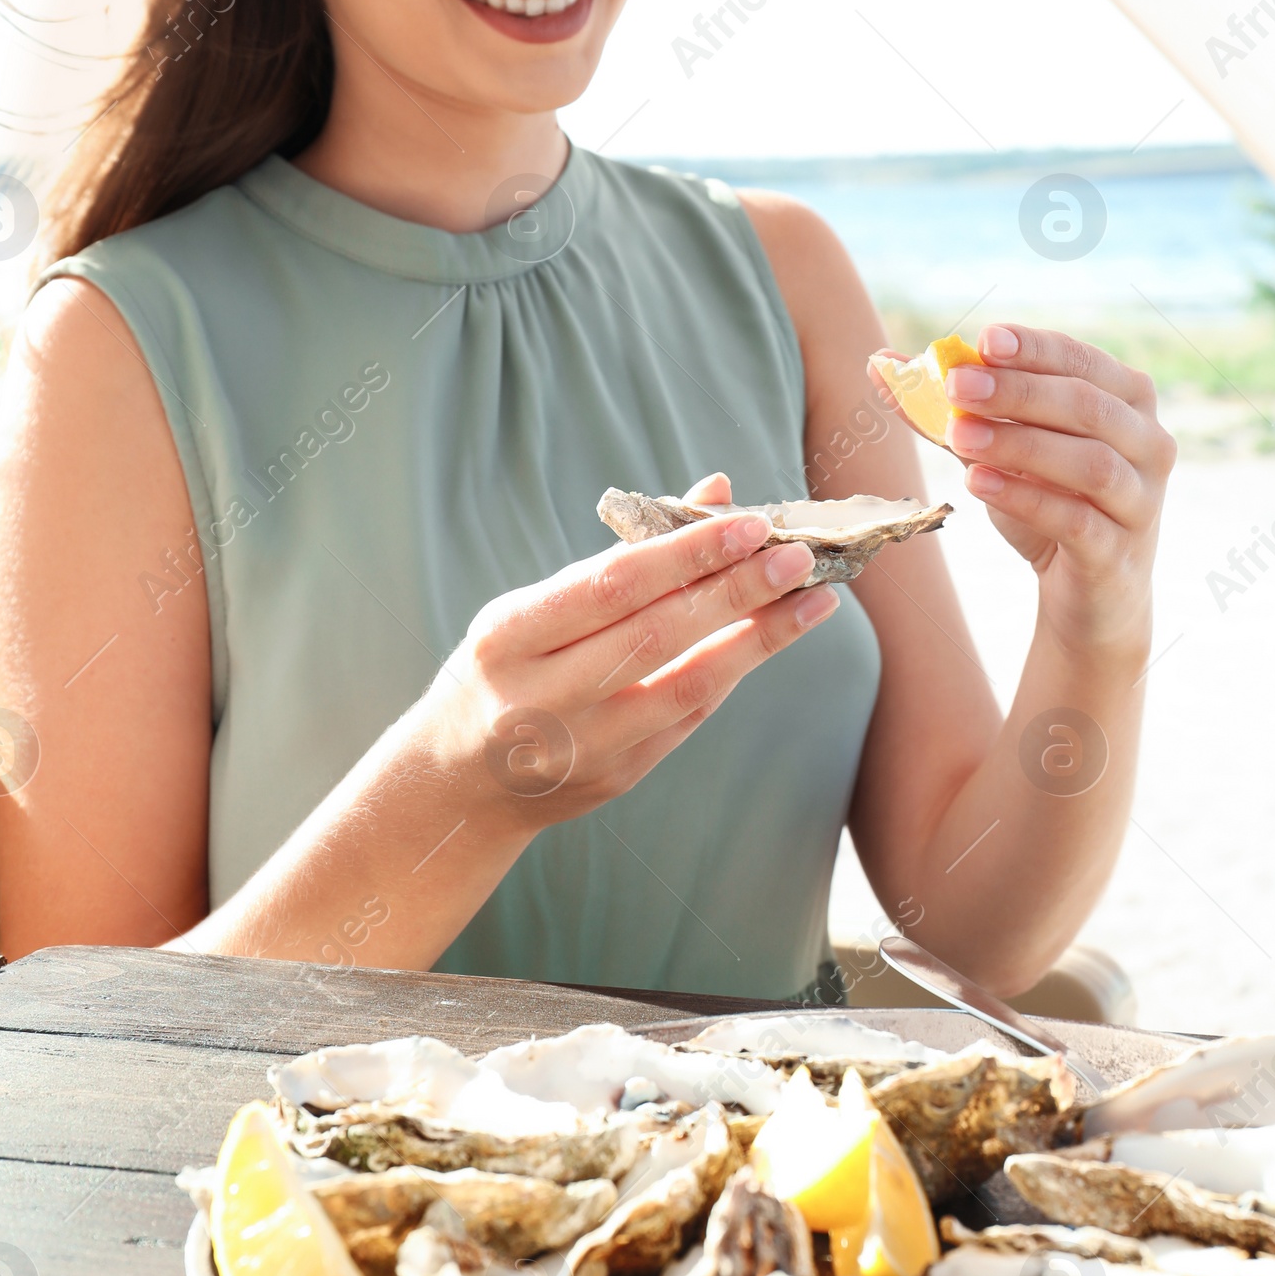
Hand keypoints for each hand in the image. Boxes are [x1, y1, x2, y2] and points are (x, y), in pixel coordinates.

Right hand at [422, 503, 836, 835]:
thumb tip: (717, 492)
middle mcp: (539, 698)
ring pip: (686, 686)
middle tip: (798, 557)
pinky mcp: (614, 780)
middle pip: (656, 636)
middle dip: (736, 591)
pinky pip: (688, 718)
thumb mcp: (536, 605)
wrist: (457, 783)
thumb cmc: (505, 669)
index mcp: (508, 637)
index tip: (750, 524)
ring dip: (759, 640)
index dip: (687, 553)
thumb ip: (625, 554)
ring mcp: (579, 748)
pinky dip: (732, 672)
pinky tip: (770, 639)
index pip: (612, 586)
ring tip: (816, 602)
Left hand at [941, 323, 1174, 652]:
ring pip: (1090, 462)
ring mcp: (1141, 501)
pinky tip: (978, 483)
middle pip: (1087, 406)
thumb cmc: (1050, 504)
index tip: (983, 341)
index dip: (1035, 349)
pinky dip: (1026, 497)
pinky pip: (1077, 520)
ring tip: (959, 436)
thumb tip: (880, 364)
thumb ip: (952, 408)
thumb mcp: (1000, 451)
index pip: (1083, 361)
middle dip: (1018, 392)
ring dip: (1020, 443)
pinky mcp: (1120, 553)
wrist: (1088, 595)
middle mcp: (1150, 444)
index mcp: (1129, 401)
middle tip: (956, 386)